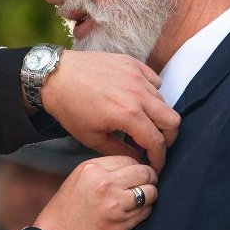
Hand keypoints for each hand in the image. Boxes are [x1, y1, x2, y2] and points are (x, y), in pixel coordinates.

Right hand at [32, 155, 157, 229]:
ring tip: (144, 199)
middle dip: (149, 178)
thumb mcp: (77, 180)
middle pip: (143, 172)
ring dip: (150, 195)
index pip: (128, 159)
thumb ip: (101, 172)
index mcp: (92, 169)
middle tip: (148, 184)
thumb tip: (128, 168)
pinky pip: (146, 211)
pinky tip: (135, 213)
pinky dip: (145, 211)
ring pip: (150, 192)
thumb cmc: (64, 213)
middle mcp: (105, 183)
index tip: (137, 174)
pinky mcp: (122, 222)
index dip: (136, 167)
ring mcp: (115, 203)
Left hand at [39, 51, 180, 172]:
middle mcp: (138, 93)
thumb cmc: (70, 107)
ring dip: (157, 117)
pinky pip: (155, 82)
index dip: (159, 158)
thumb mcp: (92, 137)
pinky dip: (151, 95)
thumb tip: (137, 158)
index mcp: (128, 114)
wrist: (56, 76)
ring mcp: (137, 76)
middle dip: (168, 138)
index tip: (155, 165)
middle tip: (155, 146)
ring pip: (164, 101)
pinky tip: (136, 102)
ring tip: (140, 125)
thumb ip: (120, 150)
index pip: (157, 141)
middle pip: (173, 120)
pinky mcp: (133, 64)